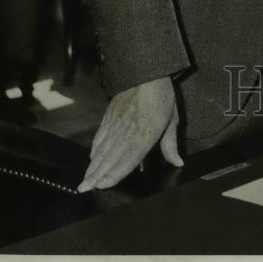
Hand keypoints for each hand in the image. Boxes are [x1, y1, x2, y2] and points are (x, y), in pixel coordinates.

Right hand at [77, 76, 182, 191]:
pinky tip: (91, 158)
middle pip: (109, 158)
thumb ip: (171, 144)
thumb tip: (178, 163)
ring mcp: (116, 123)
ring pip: (102, 149)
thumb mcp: (172, 119)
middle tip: (84, 189)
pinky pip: (100, 136)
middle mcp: (127, 132)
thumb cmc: (161, 96)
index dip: (114, 174)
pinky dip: (94, 149)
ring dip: (92, 166)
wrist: (146, 72)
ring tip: (84, 180)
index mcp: (144, 134)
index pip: (127, 160)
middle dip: (96, 176)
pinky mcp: (109, 116)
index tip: (102, 186)